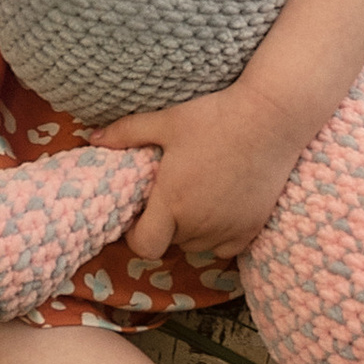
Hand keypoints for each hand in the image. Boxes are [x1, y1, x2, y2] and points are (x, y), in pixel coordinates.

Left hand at [91, 87, 312, 265]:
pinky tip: (220, 206)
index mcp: (172, 202)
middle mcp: (199, 225)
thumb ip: (126, 133)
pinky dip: (219, 235)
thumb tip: (91, 138)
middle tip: (171, 193)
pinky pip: (226, 247)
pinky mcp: (252, 228)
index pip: (144, 246)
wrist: (272, 118)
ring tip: (196, 196)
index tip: (141, 214)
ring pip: (198, 246)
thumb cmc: (215, 117)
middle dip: (165, 224)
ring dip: (191, 231)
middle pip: (170, 242)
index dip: (137, 234)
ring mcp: (228, 230)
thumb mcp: (167, 121)